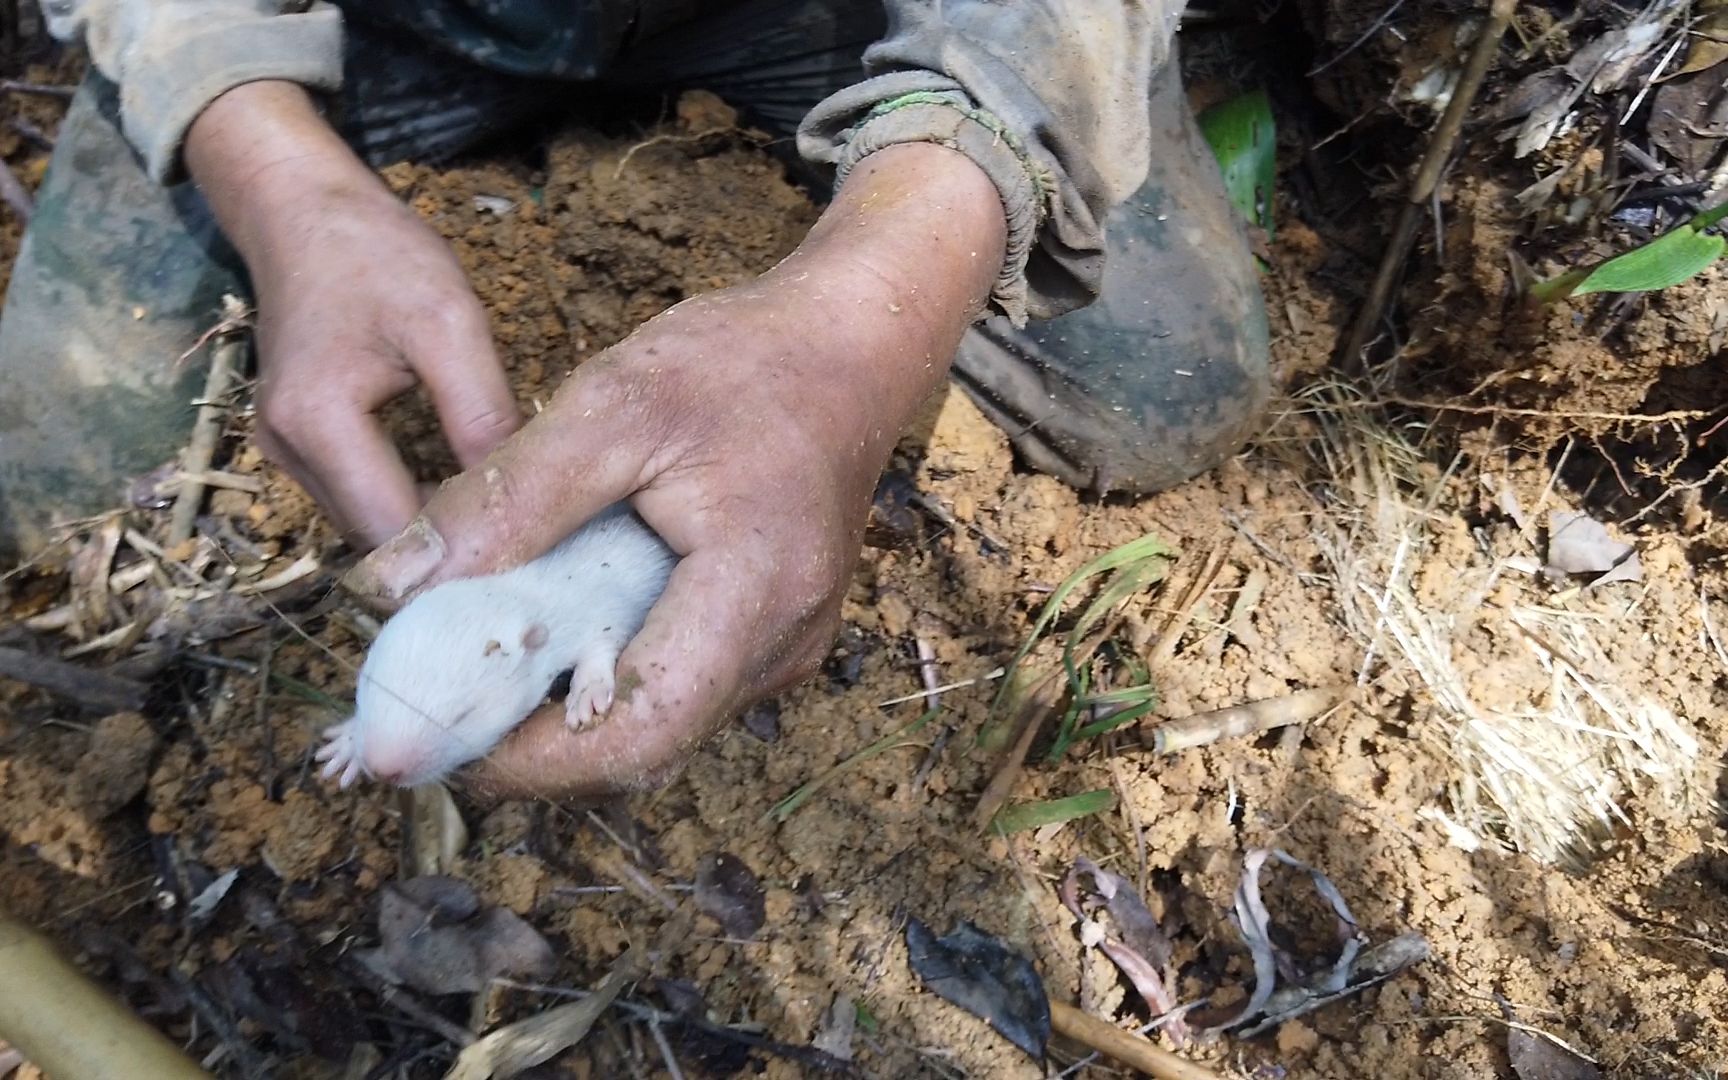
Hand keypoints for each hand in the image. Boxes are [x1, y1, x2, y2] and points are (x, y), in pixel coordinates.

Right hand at [186, 83, 521, 545]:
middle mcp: (286, 450)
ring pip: (365, 524)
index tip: (527, 550)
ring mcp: (282, 450)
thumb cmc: (376, 254)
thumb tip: (515, 497)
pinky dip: (402, 501)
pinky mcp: (292, 444)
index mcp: (318, 420)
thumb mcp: (449, 322)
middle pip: (376, 538)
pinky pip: (355, 497)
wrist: (302, 212)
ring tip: (494, 513)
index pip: (394, 530)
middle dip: (445, 544)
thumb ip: (480, 412)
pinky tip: (453, 487)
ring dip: (424, 526)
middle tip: (523, 539)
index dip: (460, 549)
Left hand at [343, 142, 1007, 799]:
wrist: (850, 348)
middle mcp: (783, 643)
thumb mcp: (612, 406)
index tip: (433, 742)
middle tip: (432, 710)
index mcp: (755, 590)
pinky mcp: (774, 636)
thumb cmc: (745, 363)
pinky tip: (549, 634)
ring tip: (476, 671)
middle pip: (646, 748)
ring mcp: (786, 648)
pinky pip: (683, 690)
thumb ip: (506, 499)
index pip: (641, 732)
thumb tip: (392, 587)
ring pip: (662, 728)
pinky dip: (606, 682)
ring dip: (565, 719)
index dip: (530, 763)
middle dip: (531, 749)